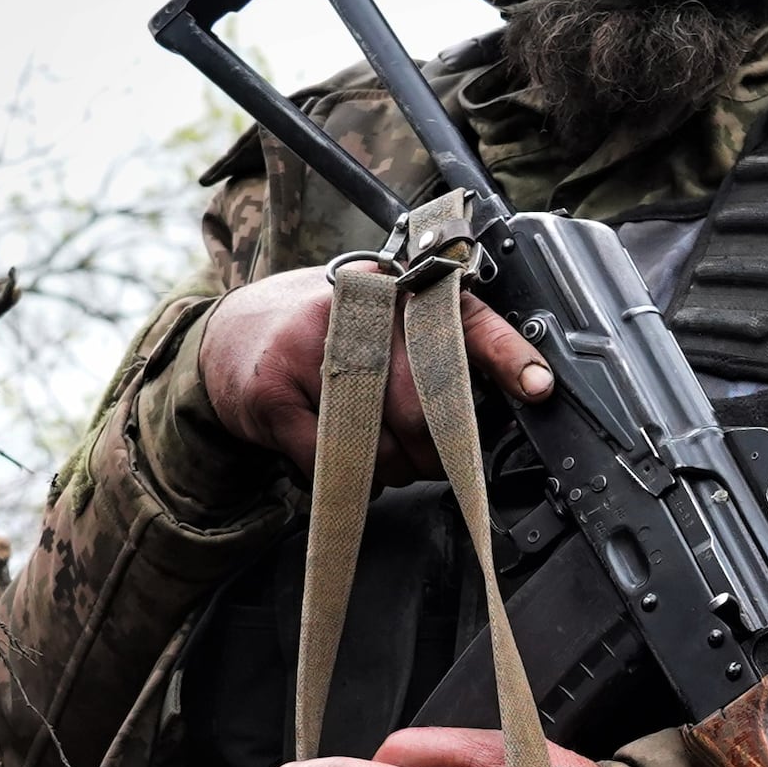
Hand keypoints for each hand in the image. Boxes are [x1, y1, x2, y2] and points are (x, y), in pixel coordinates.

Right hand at [198, 267, 553, 472]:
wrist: (229, 338)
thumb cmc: (321, 334)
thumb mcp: (379, 320)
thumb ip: (433, 348)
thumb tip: (503, 402)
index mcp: (393, 289)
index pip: (461, 319)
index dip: (506, 354)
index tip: (538, 386)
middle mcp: (353, 310)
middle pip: (423, 407)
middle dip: (436, 450)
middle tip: (429, 455)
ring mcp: (309, 350)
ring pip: (381, 444)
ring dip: (389, 468)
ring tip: (375, 448)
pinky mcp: (274, 392)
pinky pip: (333, 462)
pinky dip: (346, 477)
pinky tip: (339, 455)